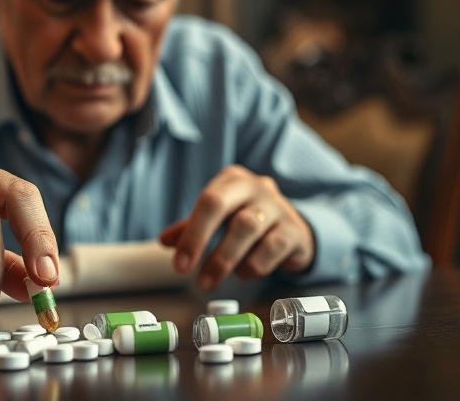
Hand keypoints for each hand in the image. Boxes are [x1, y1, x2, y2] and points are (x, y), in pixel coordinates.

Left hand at [159, 165, 313, 288]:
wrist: (294, 228)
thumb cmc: (247, 220)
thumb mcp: (219, 219)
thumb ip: (191, 228)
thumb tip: (165, 241)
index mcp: (232, 180)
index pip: (207, 200)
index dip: (192, 233)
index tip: (180, 264)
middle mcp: (256, 187)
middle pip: (223, 207)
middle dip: (202, 242)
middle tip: (192, 276)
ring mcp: (278, 207)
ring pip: (247, 229)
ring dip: (225, 260)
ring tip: (212, 279)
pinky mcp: (295, 231)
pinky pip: (271, 249)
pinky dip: (253, 266)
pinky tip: (243, 273)